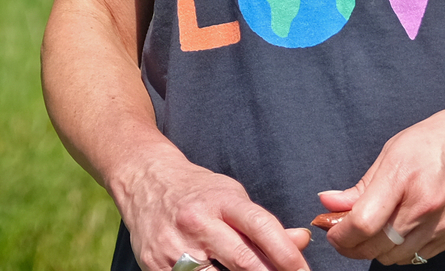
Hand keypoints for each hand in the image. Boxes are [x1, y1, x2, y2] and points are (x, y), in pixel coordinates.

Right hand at [113, 146, 312, 270]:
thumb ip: (263, 223)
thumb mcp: (231, 195)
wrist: (144, 181)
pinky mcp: (156, 266)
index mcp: (220, 200)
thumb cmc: (197, 191)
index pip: (261, 227)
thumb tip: (301, 242)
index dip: (287, 254)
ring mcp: (174, 246)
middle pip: (243, 261)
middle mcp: (197, 221)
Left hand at [315, 96, 444, 263]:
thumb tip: (329, 202)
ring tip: (366, 232)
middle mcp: (425, 209)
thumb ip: (363, 183)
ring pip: (396, 258)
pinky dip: (399, 251)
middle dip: (351, 245)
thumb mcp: (396, 148)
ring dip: (375, 250)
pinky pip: (418, 257)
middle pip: (376, 247)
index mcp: (405, 179)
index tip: (329, 227)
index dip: (339, 233)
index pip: (362, 224)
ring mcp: (443, 227)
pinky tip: (394, 233)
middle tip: (340, 232)